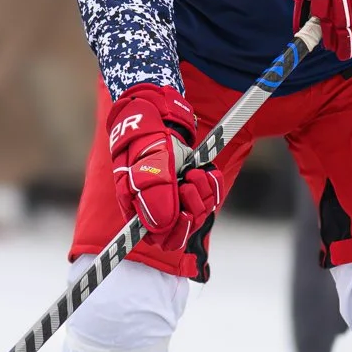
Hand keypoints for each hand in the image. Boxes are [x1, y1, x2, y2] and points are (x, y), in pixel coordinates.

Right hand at [106, 83, 223, 251]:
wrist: (156, 113)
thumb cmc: (144, 138)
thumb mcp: (147, 164)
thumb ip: (154, 195)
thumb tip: (163, 225)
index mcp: (139, 208)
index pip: (160, 238)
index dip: (175, 232)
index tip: (185, 214)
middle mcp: (158, 205)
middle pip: (183, 229)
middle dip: (193, 209)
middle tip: (189, 185)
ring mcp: (176, 195)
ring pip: (199, 212)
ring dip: (203, 193)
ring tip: (194, 172)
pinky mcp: (192, 183)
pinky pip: (210, 195)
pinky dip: (212, 183)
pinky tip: (205, 170)